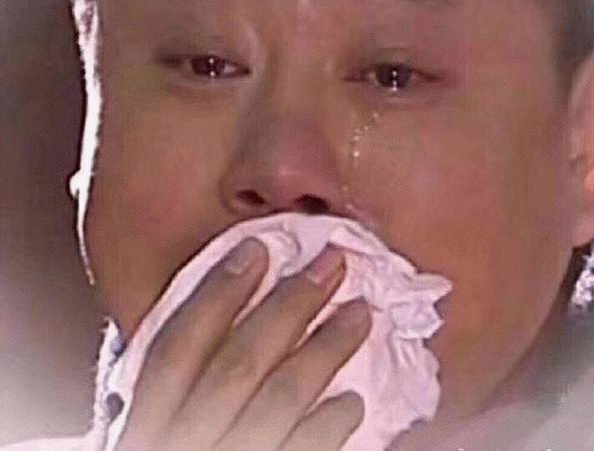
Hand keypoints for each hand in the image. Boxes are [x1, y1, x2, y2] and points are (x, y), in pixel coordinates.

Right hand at [116, 238, 371, 450]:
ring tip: (361, 314)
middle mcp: (181, 444)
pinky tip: (353, 402)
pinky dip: (328, 429)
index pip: (180, 345)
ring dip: (325, 352)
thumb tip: (223, 315)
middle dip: (289, 307)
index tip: (257, 249)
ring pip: (279, 402)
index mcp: (145, 424)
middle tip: (334, 265)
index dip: (216, 293)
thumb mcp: (150, 430)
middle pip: (239, 364)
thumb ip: (174, 387)